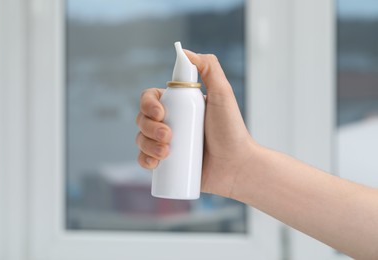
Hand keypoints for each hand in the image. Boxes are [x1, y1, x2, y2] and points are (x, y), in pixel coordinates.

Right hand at [136, 50, 256, 197]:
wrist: (236, 165)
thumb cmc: (231, 130)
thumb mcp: (223, 94)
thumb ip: (209, 67)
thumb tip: (185, 52)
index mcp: (178, 105)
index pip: (150, 98)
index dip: (148, 104)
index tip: (160, 113)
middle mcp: (170, 122)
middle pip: (142, 119)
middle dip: (149, 127)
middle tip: (169, 136)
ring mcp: (166, 143)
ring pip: (141, 139)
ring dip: (146, 145)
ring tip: (166, 153)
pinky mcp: (166, 163)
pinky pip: (144, 159)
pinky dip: (144, 160)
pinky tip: (155, 163)